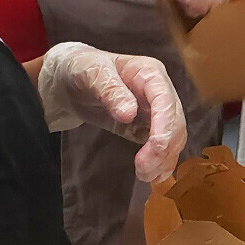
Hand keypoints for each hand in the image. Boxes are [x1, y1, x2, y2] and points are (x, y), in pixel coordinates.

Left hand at [38, 43, 185, 182]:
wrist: (69, 79)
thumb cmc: (81, 67)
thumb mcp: (91, 73)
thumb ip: (110, 90)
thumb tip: (129, 113)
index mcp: (150, 73)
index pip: (165, 101)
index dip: (165, 126)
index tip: (156, 148)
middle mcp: (159, 92)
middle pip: (175, 122)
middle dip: (164, 148)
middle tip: (144, 170)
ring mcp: (155, 111)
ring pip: (173, 137)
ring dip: (164, 158)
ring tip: (145, 176)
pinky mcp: (147, 127)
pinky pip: (161, 145)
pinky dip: (160, 161)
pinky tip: (151, 175)